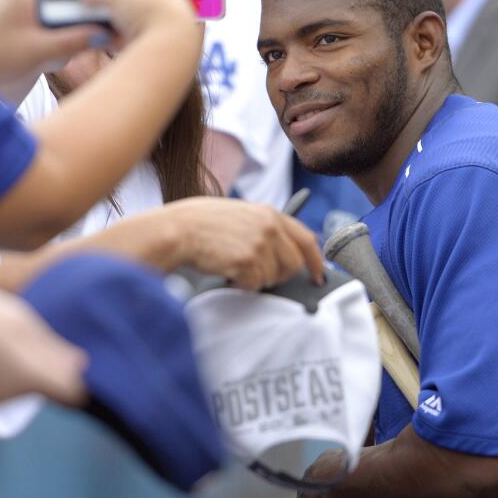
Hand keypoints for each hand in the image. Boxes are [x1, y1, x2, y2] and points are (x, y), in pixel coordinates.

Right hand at [0, 290, 87, 405]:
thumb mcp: (17, 320)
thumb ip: (50, 346)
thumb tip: (81, 365)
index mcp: (28, 377)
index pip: (70, 394)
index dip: (74, 376)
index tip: (66, 356)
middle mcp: (10, 397)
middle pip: (40, 384)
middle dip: (38, 363)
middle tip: (18, 331)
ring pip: (14, 383)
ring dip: (12, 363)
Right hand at [162, 197, 325, 288]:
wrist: (178, 230)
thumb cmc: (200, 223)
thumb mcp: (239, 214)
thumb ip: (263, 226)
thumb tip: (282, 249)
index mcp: (269, 213)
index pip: (307, 239)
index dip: (316, 261)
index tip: (319, 275)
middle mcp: (270, 227)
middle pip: (294, 264)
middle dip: (280, 275)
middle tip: (258, 274)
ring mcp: (260, 244)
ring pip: (274, 277)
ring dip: (255, 278)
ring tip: (233, 265)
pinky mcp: (248, 262)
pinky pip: (254, 285)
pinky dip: (241, 284)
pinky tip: (226, 270)